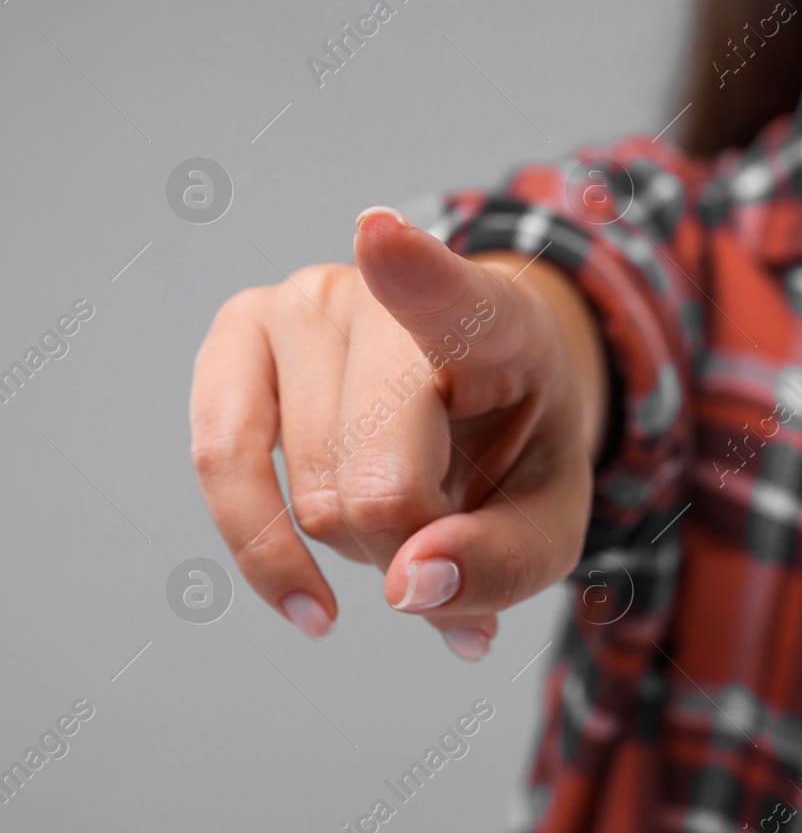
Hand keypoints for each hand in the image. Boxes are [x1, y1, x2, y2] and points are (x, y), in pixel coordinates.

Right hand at [188, 209, 594, 659]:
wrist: (478, 403)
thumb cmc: (514, 450)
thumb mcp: (550, 522)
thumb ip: (502, 563)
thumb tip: (406, 585)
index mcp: (493, 319)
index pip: (447, 294)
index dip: (412, 272)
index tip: (379, 234)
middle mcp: (385, 294)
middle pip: (377, 485)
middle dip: (413, 546)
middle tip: (451, 525)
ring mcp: (300, 304)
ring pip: (312, 499)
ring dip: (357, 548)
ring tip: (403, 507)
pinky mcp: (235, 336)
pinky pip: (221, 466)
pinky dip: (267, 552)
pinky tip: (310, 598)